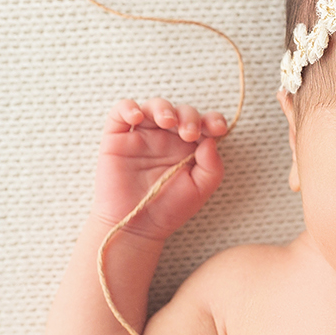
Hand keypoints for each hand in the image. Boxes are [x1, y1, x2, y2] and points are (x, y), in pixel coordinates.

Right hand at [93, 98, 228, 238]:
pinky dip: (128, 108)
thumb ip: (212, 166)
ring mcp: (143, 136)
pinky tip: (137, 117)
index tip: (218, 129)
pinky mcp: (117, 139)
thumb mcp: (200, 190)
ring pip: (154, 107)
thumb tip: (211, 140)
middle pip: (181, 111)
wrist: (135, 227)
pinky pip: (120, 113)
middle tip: (190, 134)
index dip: (213, 120)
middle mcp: (168, 138)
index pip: (205, 123)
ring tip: (167, 122)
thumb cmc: (169, 209)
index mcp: (190, 148)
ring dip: (163, 108)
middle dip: (189, 116)